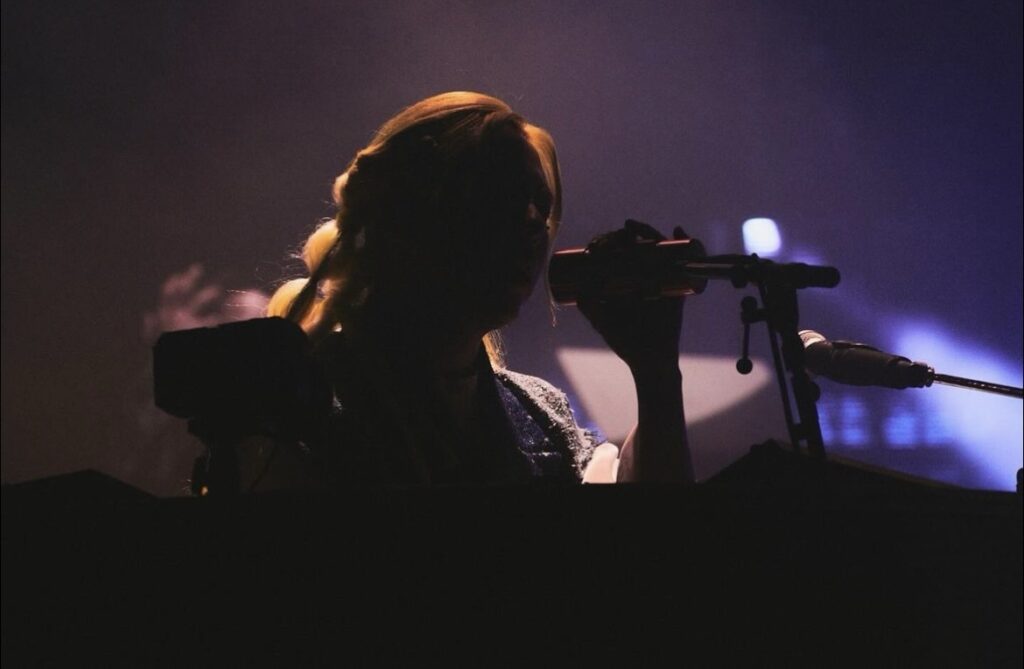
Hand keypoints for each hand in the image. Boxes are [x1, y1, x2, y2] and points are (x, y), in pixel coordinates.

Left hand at [576, 220, 687, 373]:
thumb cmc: (626, 342)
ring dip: (647, 232)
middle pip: (635, 247)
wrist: (650, 360)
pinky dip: (683, 242)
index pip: (615, 255)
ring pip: (656, 249)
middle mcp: (643, 276)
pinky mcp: (678, 286)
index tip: (597, 245)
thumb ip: (589, 307)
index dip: (607, 244)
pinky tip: (676, 231)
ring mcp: (661, 279)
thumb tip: (578, 288)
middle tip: (617, 234)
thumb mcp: (602, 322)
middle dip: (625, 235)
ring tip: (634, 228)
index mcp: (624, 282)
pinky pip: (684, 262)